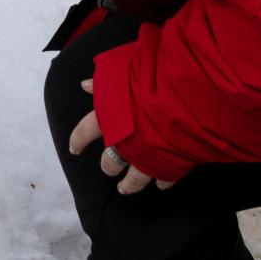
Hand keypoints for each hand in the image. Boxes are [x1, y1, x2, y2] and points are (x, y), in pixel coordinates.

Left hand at [69, 79, 179, 193]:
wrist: (186, 99)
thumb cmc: (152, 80)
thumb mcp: (124, 71)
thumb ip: (106, 81)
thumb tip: (85, 85)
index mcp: (109, 118)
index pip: (85, 132)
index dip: (78, 140)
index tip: (74, 150)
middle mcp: (125, 141)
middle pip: (111, 160)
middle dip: (108, 166)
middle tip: (108, 169)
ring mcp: (148, 156)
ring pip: (134, 177)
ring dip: (130, 184)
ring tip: (125, 188)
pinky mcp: (171, 164)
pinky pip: (165, 177)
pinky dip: (163, 180)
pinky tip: (161, 184)